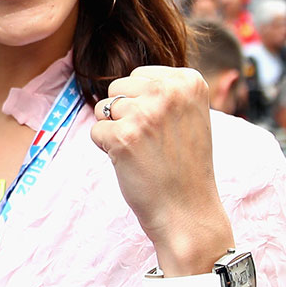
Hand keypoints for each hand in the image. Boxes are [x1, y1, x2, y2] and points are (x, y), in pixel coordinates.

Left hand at [87, 66, 230, 268]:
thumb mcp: (188, 114)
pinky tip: (131, 163)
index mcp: (189, 80)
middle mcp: (168, 91)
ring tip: (142, 152)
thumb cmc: (184, 165)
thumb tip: (124, 80)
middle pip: (117, 88)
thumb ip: (163, 90)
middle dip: (125, 114)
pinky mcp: (122, 136)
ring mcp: (145, 113)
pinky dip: (107, 150)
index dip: (143, 104)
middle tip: (151, 143)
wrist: (188, 211)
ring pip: (103, 108)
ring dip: (115, 131)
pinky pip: (96, 132)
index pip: (139, 75)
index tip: (165, 128)